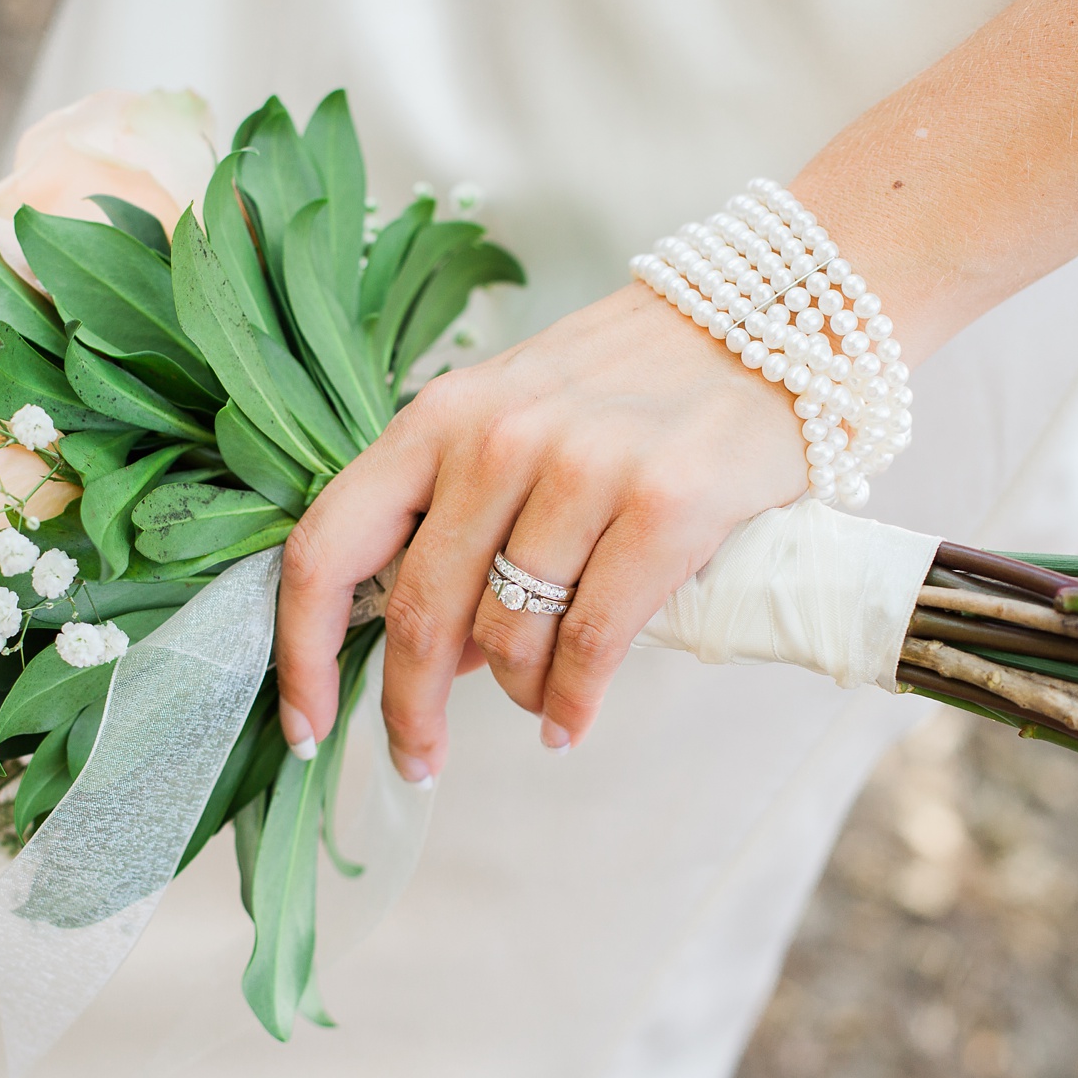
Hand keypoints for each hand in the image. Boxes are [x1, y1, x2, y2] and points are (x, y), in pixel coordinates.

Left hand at [275, 283, 808, 781]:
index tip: (302, 722)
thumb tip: (435, 651)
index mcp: (440, 416)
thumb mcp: (521, 418)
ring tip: (538, 704)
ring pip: (509, 637)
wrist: (777, 319)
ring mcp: (580, 469)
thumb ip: (462, 516)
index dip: (301, 650)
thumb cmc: (639, 384)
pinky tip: (570, 720)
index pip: (328, 543)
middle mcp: (497, 438)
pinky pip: (591, 644)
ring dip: (517, 695)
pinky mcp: (663, 507)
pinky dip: (573, 702)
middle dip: (409, 709)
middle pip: (419, 612)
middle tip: (419, 757)